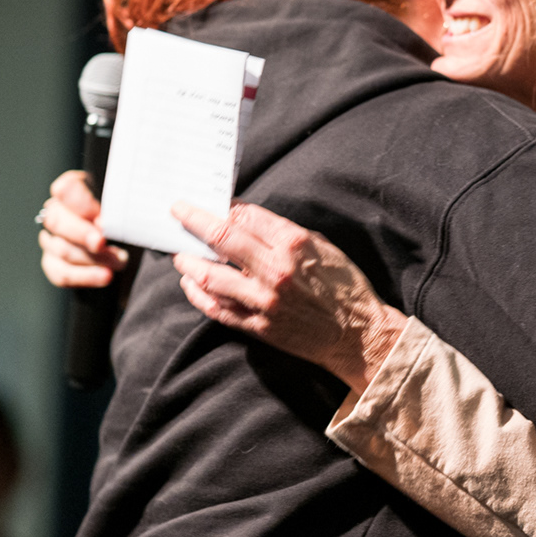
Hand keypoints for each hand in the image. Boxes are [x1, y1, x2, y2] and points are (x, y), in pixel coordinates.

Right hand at [38, 170, 128, 287]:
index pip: (66, 189)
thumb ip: (120, 208)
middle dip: (82, 234)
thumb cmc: (131, 219)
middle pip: (57, 221)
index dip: (82, 205)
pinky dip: (85, 276)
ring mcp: (52, 237)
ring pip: (61, 249)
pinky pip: (61, 273)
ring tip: (120, 261)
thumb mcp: (130, 208)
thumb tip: (105, 222)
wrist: (135, 246)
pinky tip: (106, 276)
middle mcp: (58, 210)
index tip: (103, 220)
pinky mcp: (53, 263)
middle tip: (103, 243)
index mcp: (77, 187)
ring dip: (93, 258)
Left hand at [170, 202, 408, 391]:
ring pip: (209, 276)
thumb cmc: (342, 285)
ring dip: (188, 261)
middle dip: (193, 220)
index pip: (244, 216)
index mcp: (293, 243)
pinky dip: (198, 294)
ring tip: (179, 253)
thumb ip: (281, 233)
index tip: (208, 202)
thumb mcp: (320, 246)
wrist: (357, 334)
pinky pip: (216, 308)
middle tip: (177, 212)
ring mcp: (264, 301)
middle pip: (221, 238)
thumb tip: (243, 219)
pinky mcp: (258, 326)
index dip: (222, 206)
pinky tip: (190, 283)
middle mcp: (276, 270)